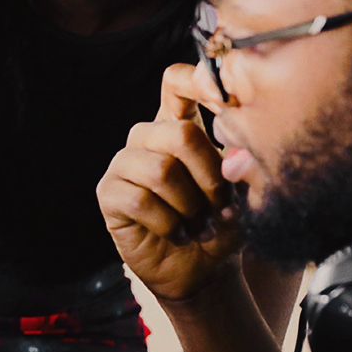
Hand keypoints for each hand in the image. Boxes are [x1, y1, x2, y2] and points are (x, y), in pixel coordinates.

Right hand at [96, 63, 240, 300]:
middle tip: (221, 206)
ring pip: (162, 171)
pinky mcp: (109, 193)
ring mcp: (124, 163)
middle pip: (180, 133)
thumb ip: (240, 165)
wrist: (202, 269)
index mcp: (178, 125)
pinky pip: (140, 200)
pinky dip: (170, 224)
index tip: (225, 103)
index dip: (196, 82)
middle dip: (211, 177)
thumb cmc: (222, 223)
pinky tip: (178, 234)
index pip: (176, 82)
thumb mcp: (241, 191)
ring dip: (191, 206)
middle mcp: (147, 137)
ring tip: (201, 225)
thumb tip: (234, 155)